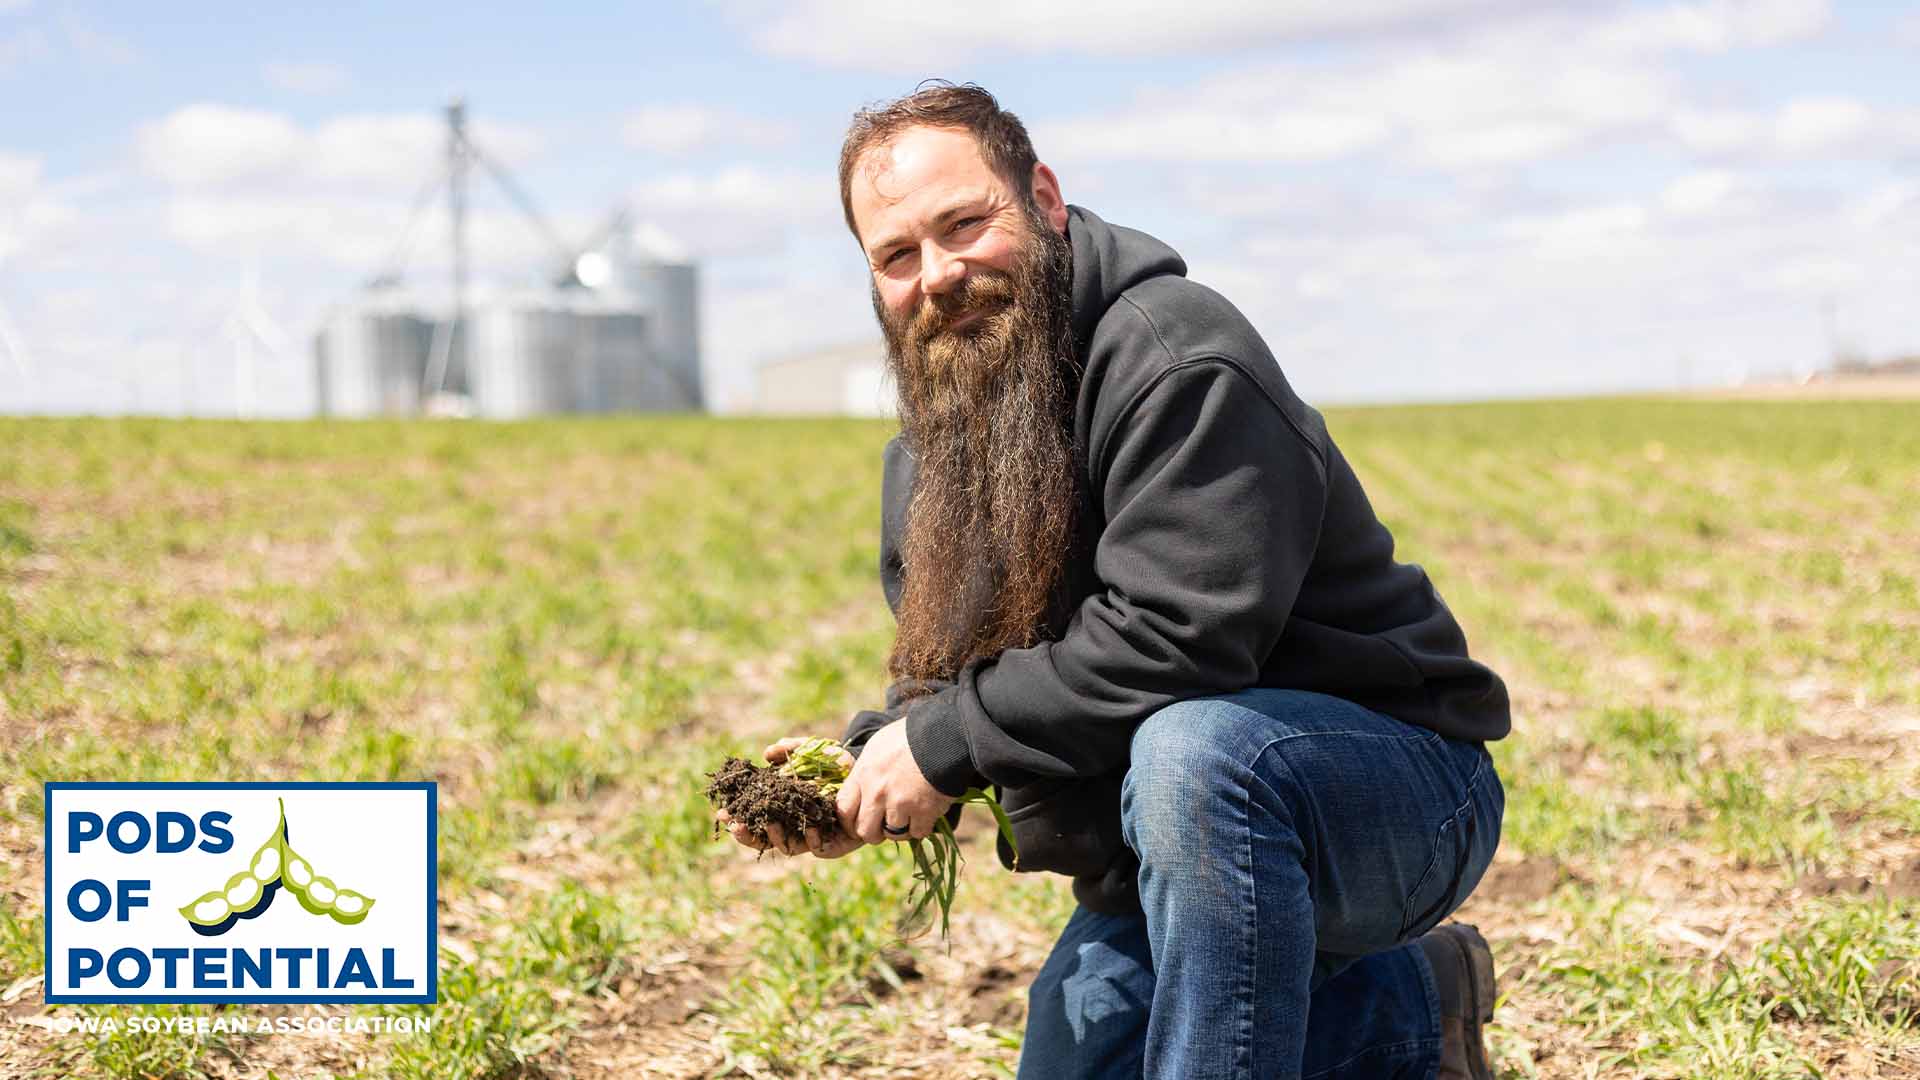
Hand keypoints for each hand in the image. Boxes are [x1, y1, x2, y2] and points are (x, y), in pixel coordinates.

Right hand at [716, 737, 864, 858]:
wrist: (867, 771)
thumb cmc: (835, 763)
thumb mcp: (810, 750)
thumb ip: (790, 749)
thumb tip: (767, 753)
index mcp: (782, 808)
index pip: (755, 819)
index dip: (739, 818)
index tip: (723, 813)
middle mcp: (794, 825)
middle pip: (765, 839)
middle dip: (748, 835)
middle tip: (736, 826)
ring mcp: (813, 836)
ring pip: (788, 847)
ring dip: (776, 838)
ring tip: (771, 824)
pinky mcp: (835, 844)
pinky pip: (819, 848)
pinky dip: (812, 839)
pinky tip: (811, 827)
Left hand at [836, 719, 955, 844]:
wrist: (944, 735)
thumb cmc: (911, 735)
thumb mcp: (878, 745)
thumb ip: (866, 769)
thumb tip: (860, 783)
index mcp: (864, 774)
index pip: (843, 810)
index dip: (849, 822)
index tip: (858, 822)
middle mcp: (877, 792)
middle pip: (865, 831)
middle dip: (874, 832)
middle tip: (884, 824)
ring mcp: (899, 803)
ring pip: (892, 834)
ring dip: (901, 828)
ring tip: (910, 813)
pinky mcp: (923, 811)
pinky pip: (917, 832)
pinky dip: (922, 826)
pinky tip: (926, 812)